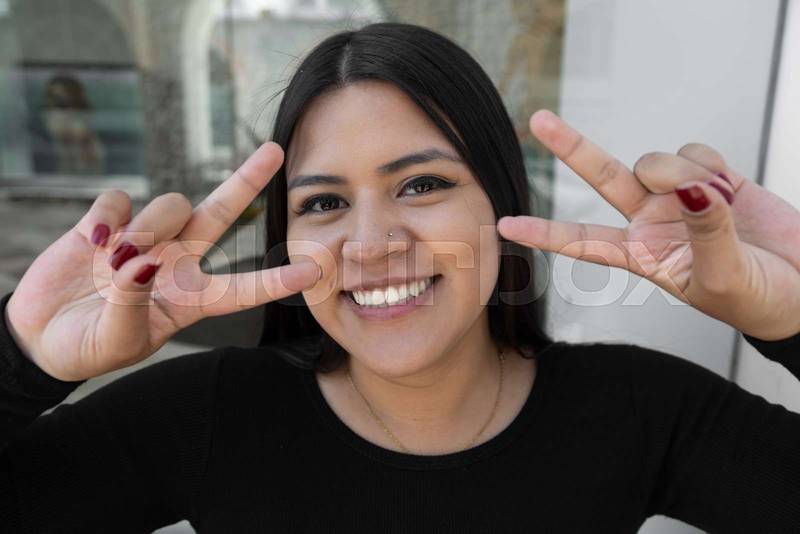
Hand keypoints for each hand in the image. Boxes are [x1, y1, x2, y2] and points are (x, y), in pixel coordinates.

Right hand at [6, 143, 321, 380]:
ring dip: (146, 229)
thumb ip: (132, 302)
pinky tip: (93, 241)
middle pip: (220, 212)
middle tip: (275, 151)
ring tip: (113, 261)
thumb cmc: (89, 347)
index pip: (244, 288)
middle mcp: (177, 260)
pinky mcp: (109, 220)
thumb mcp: (116, 339)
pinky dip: (107, 218)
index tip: (317, 269)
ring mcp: (145, 236)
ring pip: (169, 204)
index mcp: (191, 298)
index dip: (279, 280)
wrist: (42, 335)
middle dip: (246, 180)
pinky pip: (120, 198)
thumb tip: (142, 261)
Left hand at [497, 110, 799, 340]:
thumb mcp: (722, 277)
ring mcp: (677, 196)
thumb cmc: (756, 300)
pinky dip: (709, 164)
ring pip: (657, 160)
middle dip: (572, 148)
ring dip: (682, 172)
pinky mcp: (711, 177)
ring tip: (716, 203)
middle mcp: (650, 221)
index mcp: (641, 255)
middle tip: (539, 120)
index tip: (503, 225)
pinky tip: (728, 188)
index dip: (543, 232)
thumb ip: (705, 232)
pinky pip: (694, 151)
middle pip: (602, 177)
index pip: (582, 241)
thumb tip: (688, 187)